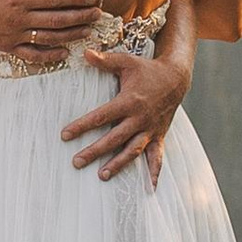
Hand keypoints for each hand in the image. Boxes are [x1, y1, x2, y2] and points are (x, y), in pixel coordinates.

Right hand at [0, 0, 98, 57]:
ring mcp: (13, 34)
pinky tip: (63, 53)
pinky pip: (32, 54)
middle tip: (97, 15)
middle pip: (57, 20)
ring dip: (70, 35)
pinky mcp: (7, 47)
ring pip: (49, 38)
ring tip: (86, 32)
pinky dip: (49, 55)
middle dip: (80, 17)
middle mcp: (18, 18)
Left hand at [60, 47, 190, 185]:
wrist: (176, 79)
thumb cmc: (147, 70)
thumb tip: (84, 53)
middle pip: (114, 138)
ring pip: (133, 150)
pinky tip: (150, 187)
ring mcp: (150, 129)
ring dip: (118, 164)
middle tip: (76, 162)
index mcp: (128, 101)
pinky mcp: (159, 136)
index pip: (101, 116)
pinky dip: (154, 171)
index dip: (82, 126)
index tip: (65, 135)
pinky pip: (157, 156)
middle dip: (95, 151)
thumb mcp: (126, 62)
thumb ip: (105, 60)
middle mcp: (139, 118)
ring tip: (102, 175)